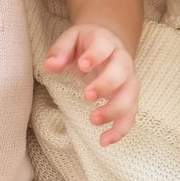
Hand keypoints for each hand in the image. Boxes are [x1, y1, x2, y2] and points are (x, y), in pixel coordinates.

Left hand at [44, 23, 138, 145]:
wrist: (108, 45)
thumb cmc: (86, 44)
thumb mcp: (70, 40)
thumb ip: (60, 51)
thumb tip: (49, 66)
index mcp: (106, 42)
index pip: (104, 47)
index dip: (96, 55)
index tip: (83, 65)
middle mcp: (122, 61)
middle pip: (121, 72)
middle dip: (106, 85)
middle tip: (87, 96)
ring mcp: (128, 80)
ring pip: (130, 96)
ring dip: (114, 111)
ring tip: (93, 120)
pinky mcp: (129, 97)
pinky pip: (130, 114)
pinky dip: (120, 129)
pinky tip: (104, 141)